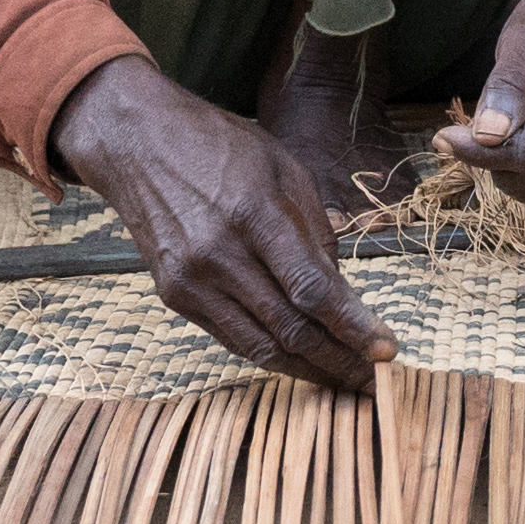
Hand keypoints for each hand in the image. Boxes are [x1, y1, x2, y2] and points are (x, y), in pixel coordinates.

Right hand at [53, 55, 394, 391]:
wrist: (138, 144)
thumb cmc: (221, 147)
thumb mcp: (286, 170)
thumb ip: (316, 234)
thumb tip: (341, 293)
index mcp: (255, 215)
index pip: (311, 290)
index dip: (353, 327)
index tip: (386, 352)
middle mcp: (219, 256)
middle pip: (289, 328)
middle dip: (338, 360)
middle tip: (373, 379)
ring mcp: (191, 281)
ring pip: (259, 346)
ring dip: (307, 369)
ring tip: (344, 379)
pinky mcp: (173, 296)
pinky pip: (231, 338)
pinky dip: (270, 353)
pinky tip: (301, 360)